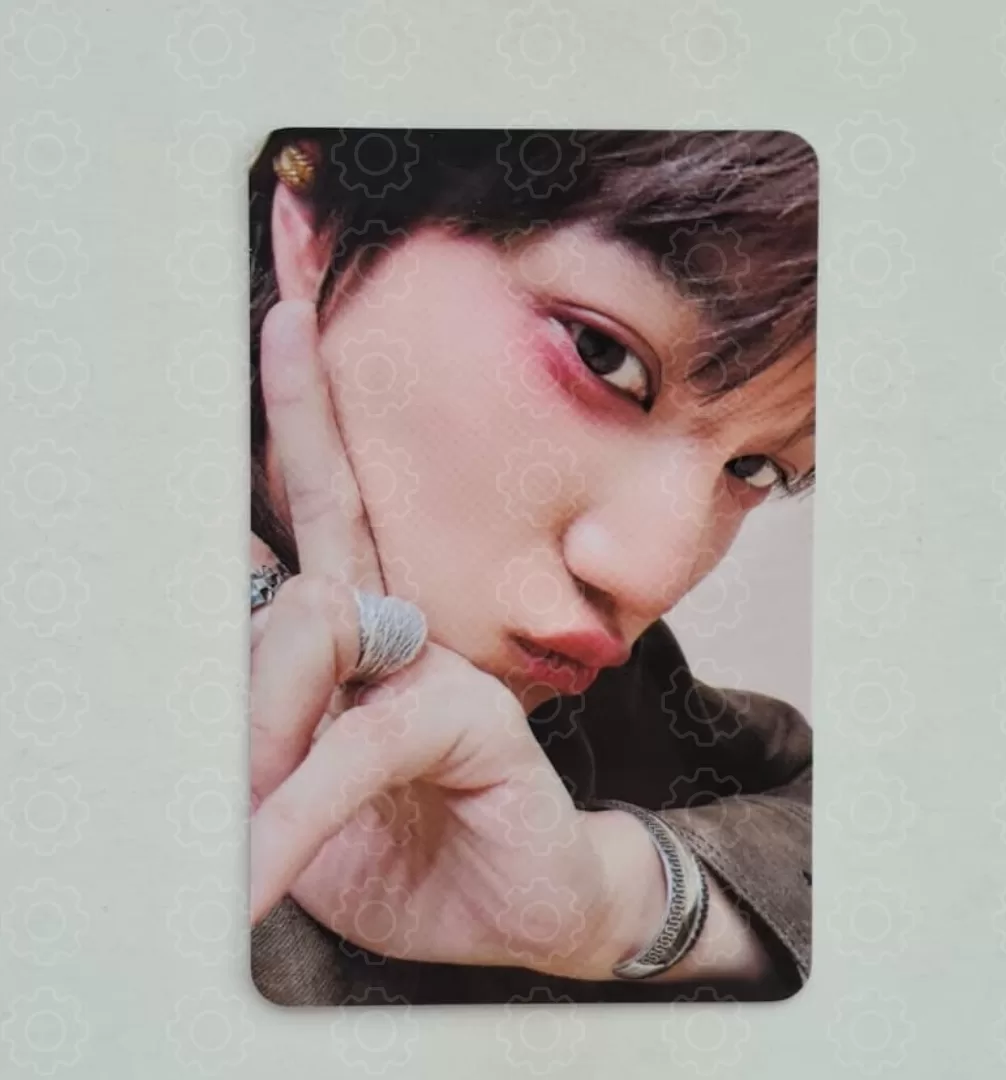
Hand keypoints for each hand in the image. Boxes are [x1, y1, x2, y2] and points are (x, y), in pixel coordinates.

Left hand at [249, 298, 667, 978]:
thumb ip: (267, 720)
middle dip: (302, 410)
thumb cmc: (404, 843)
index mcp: (361, 633)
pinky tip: (258, 861)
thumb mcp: (299, 789)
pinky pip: (359, 739)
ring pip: (317, 626)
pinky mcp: (475, 718)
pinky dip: (295, 805)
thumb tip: (228, 663)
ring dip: (251, 722)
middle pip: (334, 502)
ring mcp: (440, 662)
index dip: (293, 423)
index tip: (283, 325)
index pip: (311, 514)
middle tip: (284, 316)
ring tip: (230, 822)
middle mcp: (402, 624)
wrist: (518, 905)